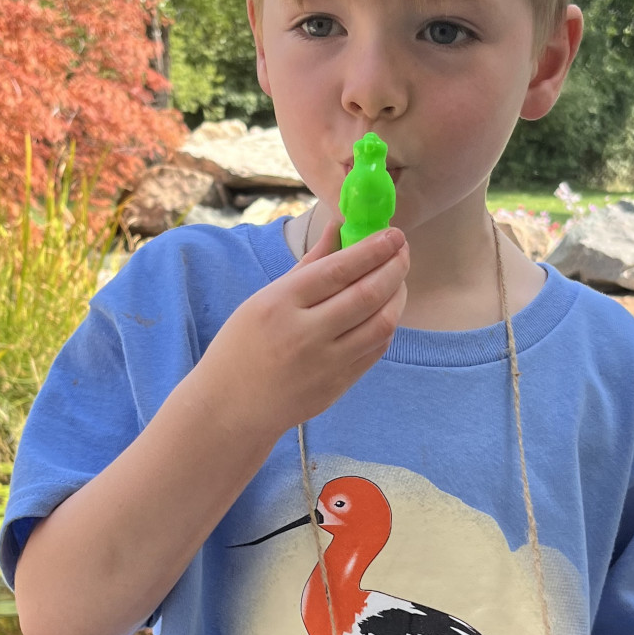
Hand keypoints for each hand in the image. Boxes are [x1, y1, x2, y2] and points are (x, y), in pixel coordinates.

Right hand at [198, 220, 409, 436]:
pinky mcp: (338, 386)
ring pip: (381, 324)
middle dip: (394, 267)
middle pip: (366, 294)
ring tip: (398, 278)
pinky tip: (386, 309)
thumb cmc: (243, 345)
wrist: (231, 407)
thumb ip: (308, 264)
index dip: (372, 249)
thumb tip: (340, 228)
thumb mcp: (264, 298)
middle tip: (403, 250)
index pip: (338, 270)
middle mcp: (305, 334)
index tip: (393, 234)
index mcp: (279, 304)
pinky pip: (376, 349)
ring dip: (397, 296)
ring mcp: (325, 364)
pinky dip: (387, 324)